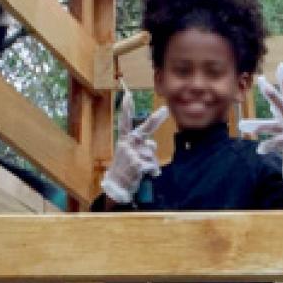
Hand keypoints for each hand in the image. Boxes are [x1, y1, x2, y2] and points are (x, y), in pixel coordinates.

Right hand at [102, 87, 167, 203]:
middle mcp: (126, 144)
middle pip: (143, 130)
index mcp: (124, 140)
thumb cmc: (125, 168)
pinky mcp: (137, 164)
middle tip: (165, 110)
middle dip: (155, 120)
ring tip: (142, 169)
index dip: (126, 109)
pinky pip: (152, 165)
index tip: (128, 95)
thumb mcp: (129, 154)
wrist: (116, 186)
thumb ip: (140, 146)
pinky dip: (152, 171)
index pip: (124, 122)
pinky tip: (144, 175)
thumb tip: (152, 144)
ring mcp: (131, 154)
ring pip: (151, 152)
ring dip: (152, 162)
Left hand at [242, 63, 282, 187]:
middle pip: (282, 104)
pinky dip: (267, 147)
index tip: (282, 65)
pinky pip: (275, 145)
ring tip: (241, 126)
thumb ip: (280, 112)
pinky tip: (260, 150)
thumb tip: (271, 101)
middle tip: (262, 81)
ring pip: (272, 127)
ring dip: (258, 126)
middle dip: (272, 93)